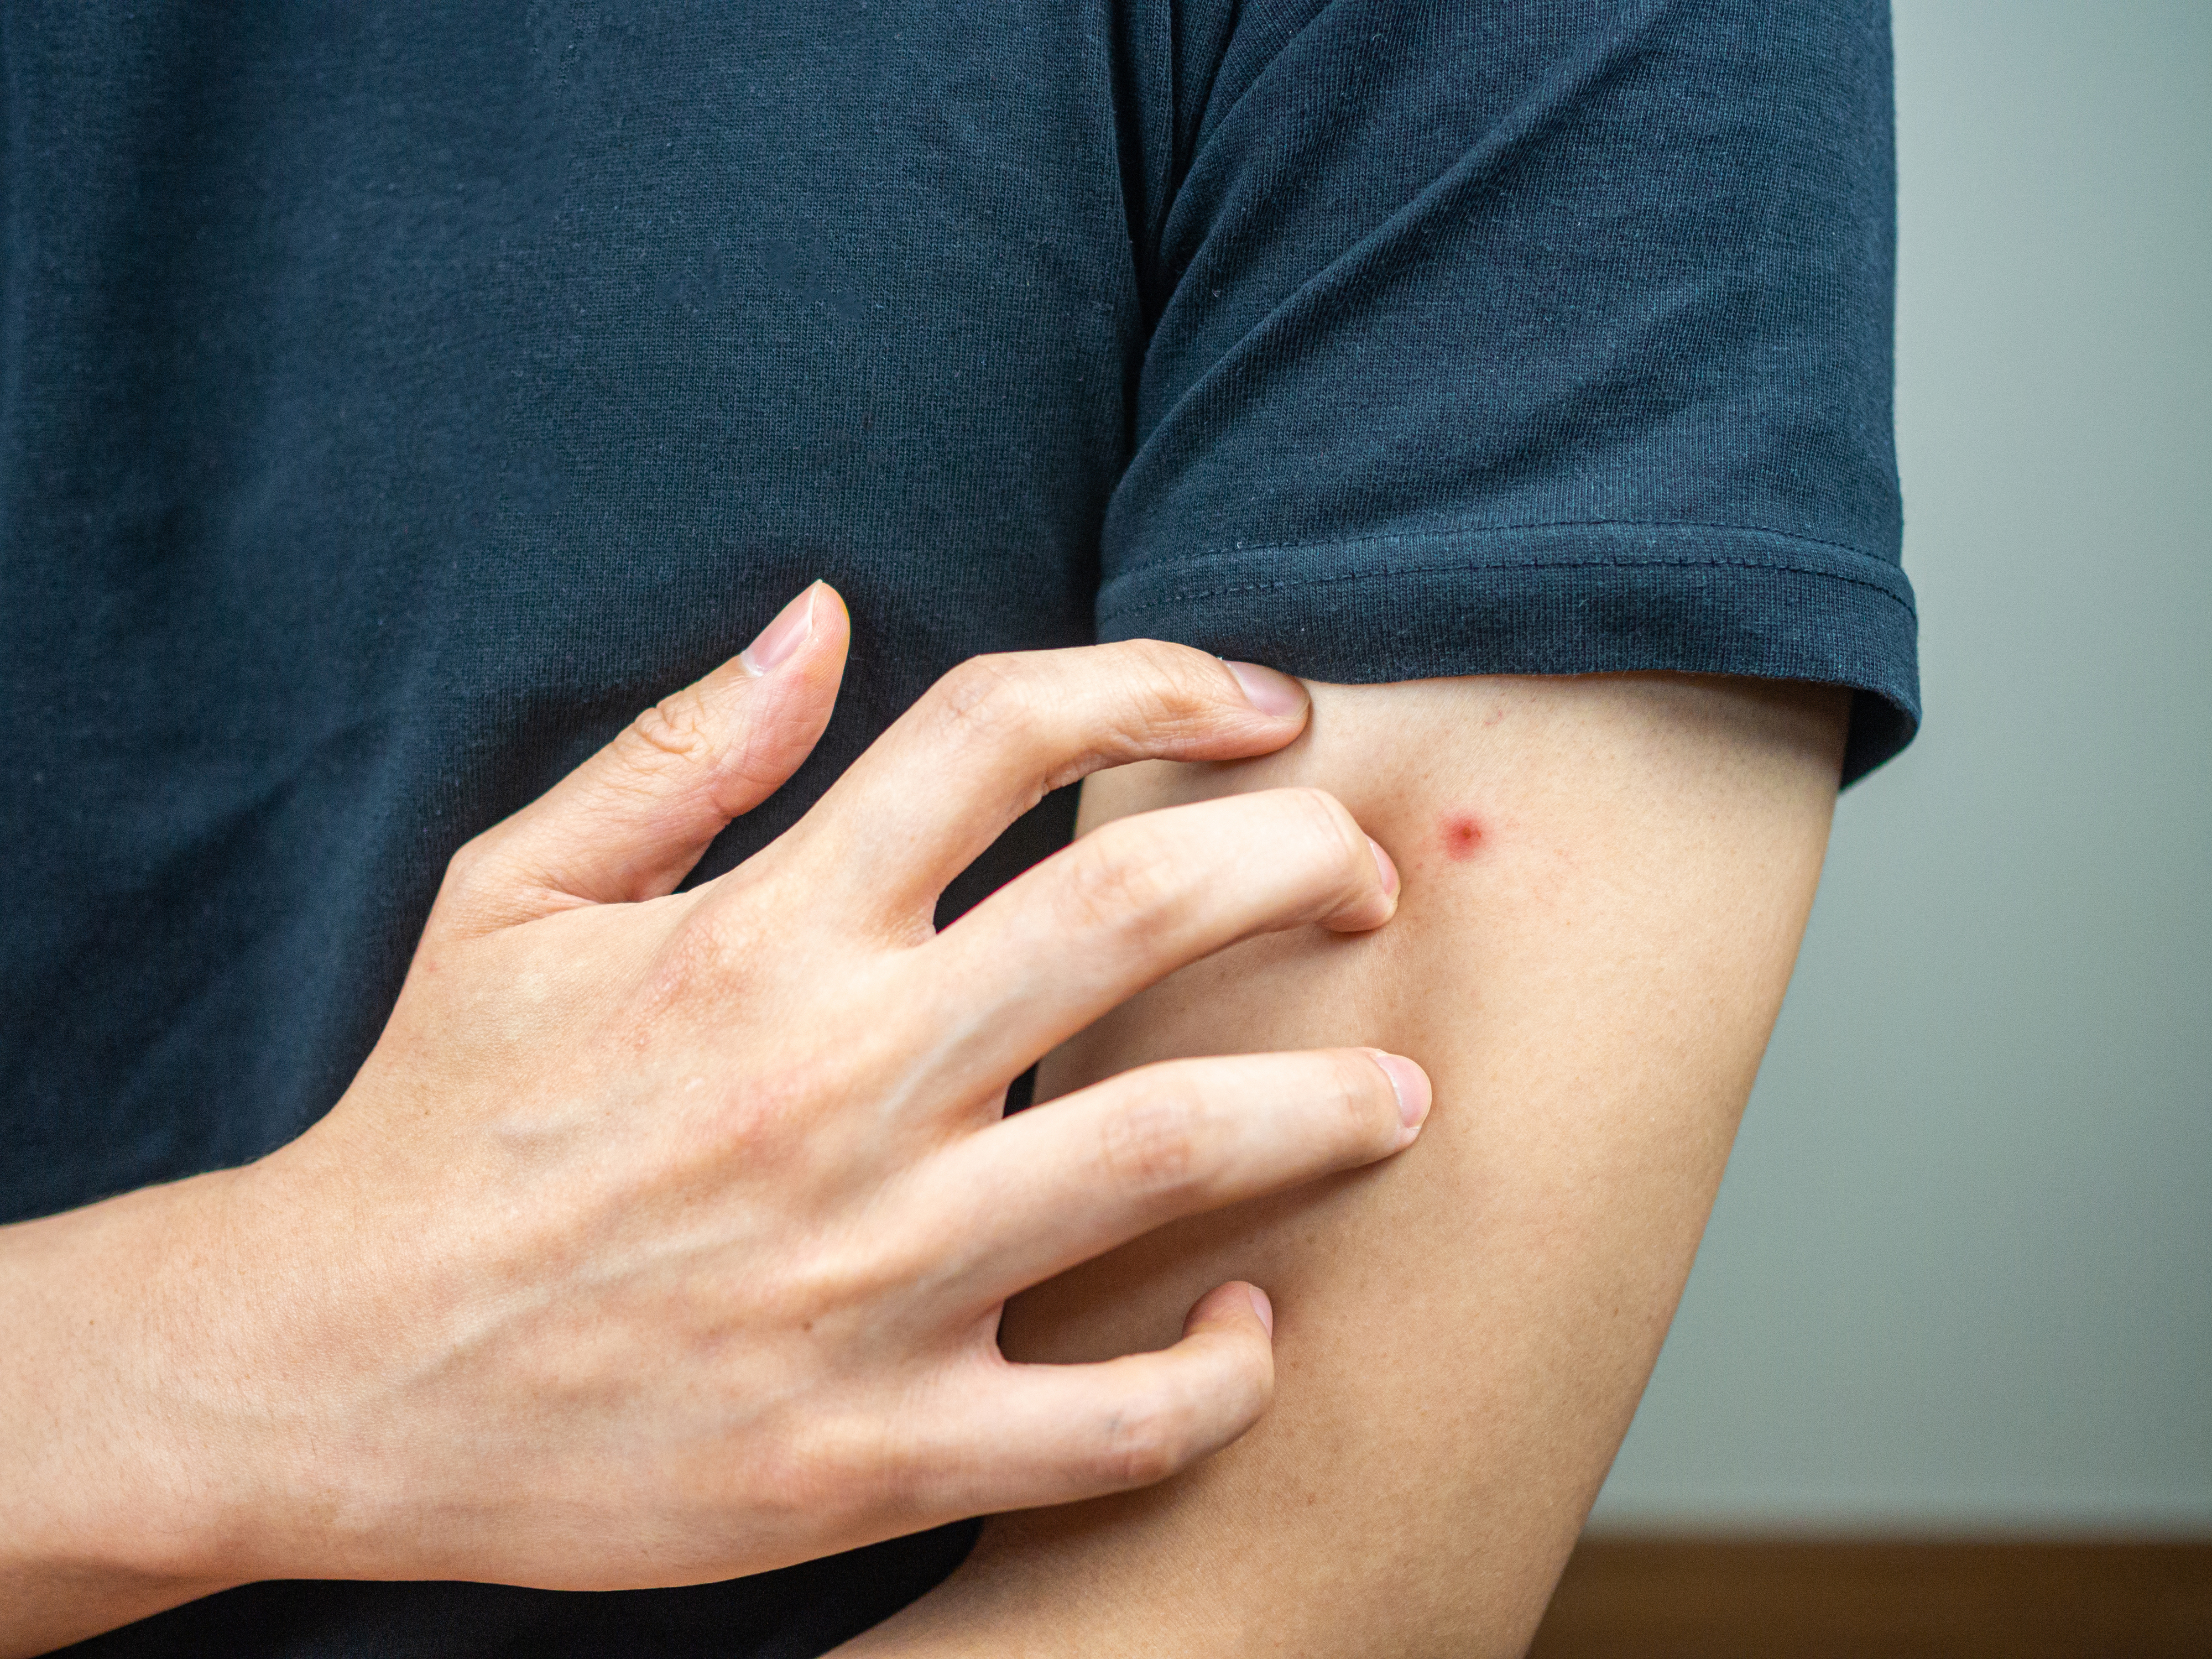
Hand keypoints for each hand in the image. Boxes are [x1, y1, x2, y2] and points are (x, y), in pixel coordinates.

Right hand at [30, 583, 1426, 1599]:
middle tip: (1369, 881)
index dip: (1164, 682)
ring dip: (1326, 1108)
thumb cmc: (429, 1125)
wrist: (318, 1374)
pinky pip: (1111, 1423)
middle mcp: (828, 1082)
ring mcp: (860, 1276)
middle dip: (1299, 863)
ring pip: (1163, 1152)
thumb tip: (822, 614)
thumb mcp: (507, 900)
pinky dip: (1216, 1376)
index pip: (1003, 732)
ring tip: (1404, 1094)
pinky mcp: (868, 1449)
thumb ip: (674, 753)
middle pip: (1137, 909)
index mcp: (755, 935)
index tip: (1262, 706)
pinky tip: (1249, 1325)